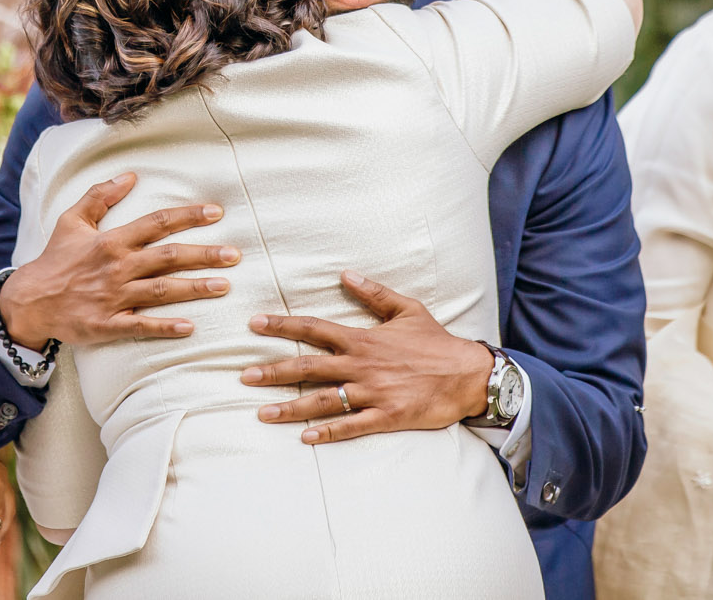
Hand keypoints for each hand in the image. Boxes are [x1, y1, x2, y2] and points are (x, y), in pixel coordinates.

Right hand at [0, 172, 238, 348]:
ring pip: (162, 290)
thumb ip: (100, 195)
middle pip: (168, 257)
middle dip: (204, 255)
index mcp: (112, 240)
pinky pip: (141, 325)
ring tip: (224, 286)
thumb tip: (129, 175)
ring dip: (194, 288)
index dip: (188, 215)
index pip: (157, 223)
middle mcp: (117, 267)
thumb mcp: (72, 220)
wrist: (29, 301)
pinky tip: (190, 326)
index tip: (216, 212)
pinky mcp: (108, 324)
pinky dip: (166, 326)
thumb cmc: (55, 259)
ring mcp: (114, 297)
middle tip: (235, 254)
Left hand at [241, 270, 492, 444]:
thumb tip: (345, 274)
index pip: (314, 329)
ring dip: (290, 407)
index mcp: (363, 338)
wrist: (468, 375)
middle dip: (273, 371)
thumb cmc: (436, 342)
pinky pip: (351, 426)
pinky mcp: (386, 417)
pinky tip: (305, 437)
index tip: (254, 323)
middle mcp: (362, 365)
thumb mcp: (407, 309)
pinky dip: (328, 432)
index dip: (283, 325)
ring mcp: (373, 393)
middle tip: (243, 376)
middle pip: (308, 368)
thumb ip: (373, 293)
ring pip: (323, 401)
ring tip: (262, 413)